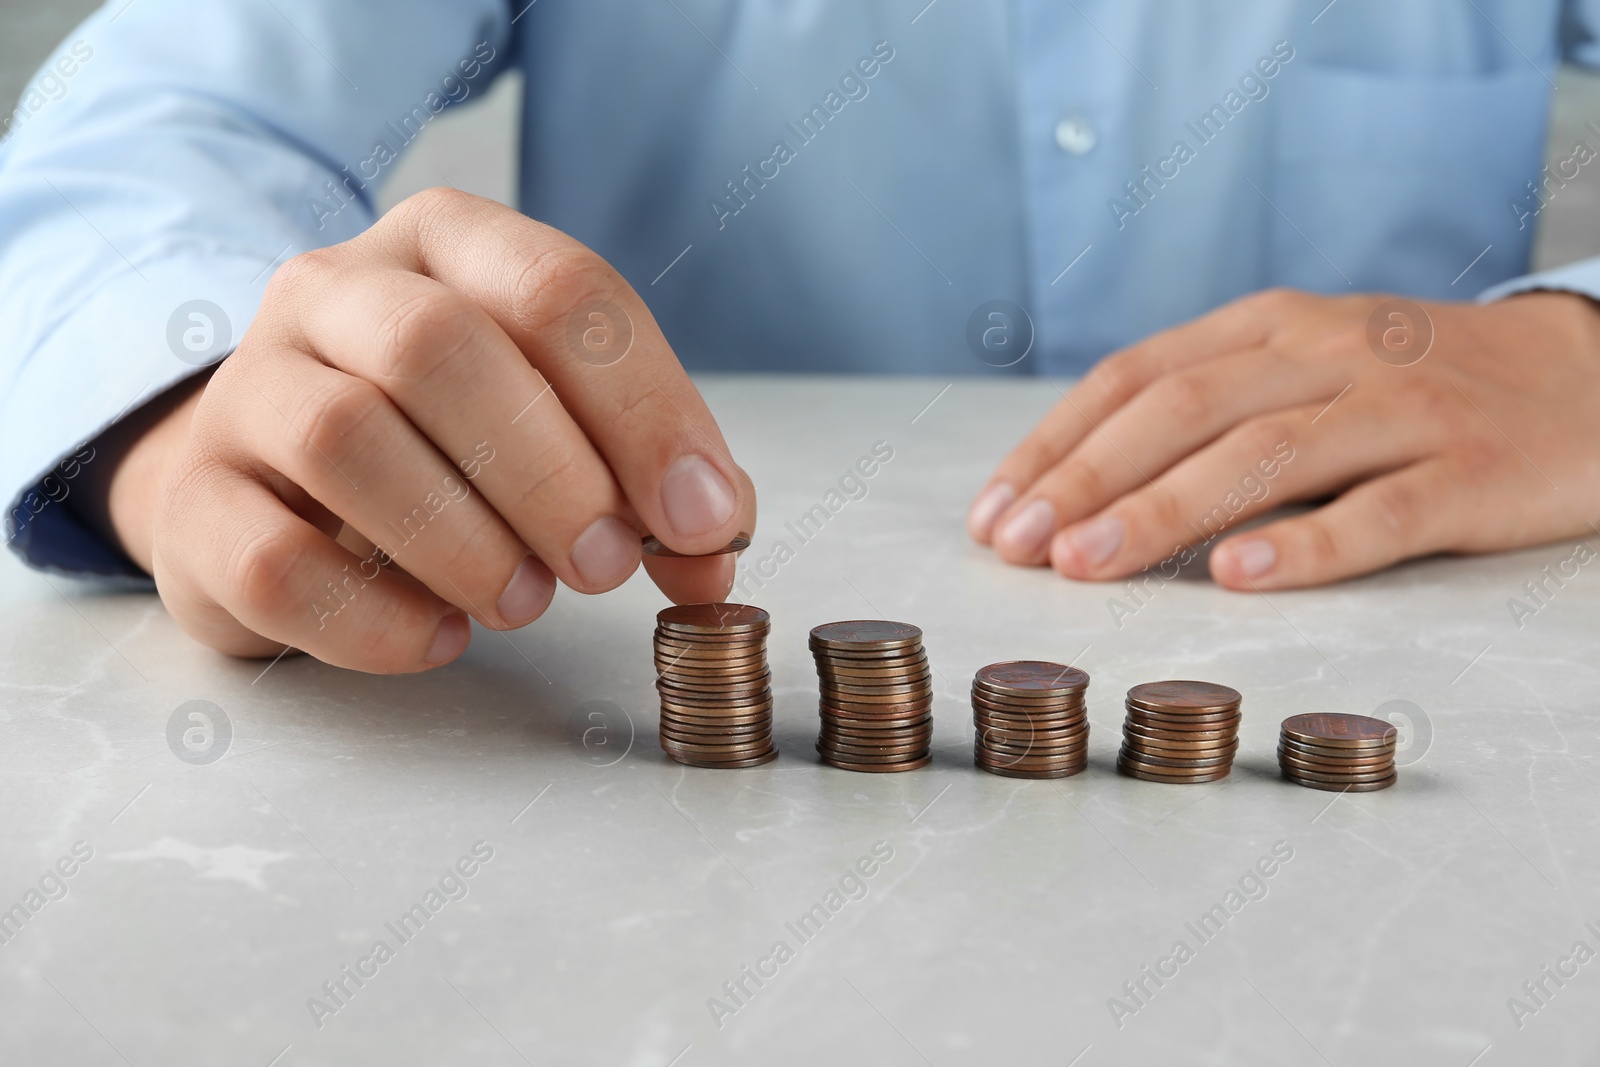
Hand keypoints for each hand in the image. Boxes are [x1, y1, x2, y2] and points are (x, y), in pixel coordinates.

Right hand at [102, 189, 754, 670]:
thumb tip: (715, 539)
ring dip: (462, 539)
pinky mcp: (195, 503)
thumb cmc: (443, 446)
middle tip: (607, 567)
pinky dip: (375, 617)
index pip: (558, 290)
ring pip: (342, 438)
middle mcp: (333, 292)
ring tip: (524, 602)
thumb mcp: (555, 424)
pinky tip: (440, 635)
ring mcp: (247, 389)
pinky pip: (274, 561)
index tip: (702, 518)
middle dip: (547, 470)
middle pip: (439, 349)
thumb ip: (646, 473)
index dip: (647, 410)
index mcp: (445, 245)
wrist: (273, 483)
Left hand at [967, 288, 1599, 588]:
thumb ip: (1209, 411)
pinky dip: (1306, 544)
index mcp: (1270, 326)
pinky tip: (1239, 578)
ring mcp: (1402, 407)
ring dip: (1163, 511)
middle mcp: (1326, 352)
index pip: (1135, 376)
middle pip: (1182, 410)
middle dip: (1084, 481)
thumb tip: (1079, 490)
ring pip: (1265, 455)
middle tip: (1016, 549)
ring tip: (1086, 566)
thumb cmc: (1412, 388)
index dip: (1056, 444)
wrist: (1588, 378)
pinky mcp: (1472, 472)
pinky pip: (1381, 510)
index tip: (994, 511)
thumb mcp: (1303, 367)